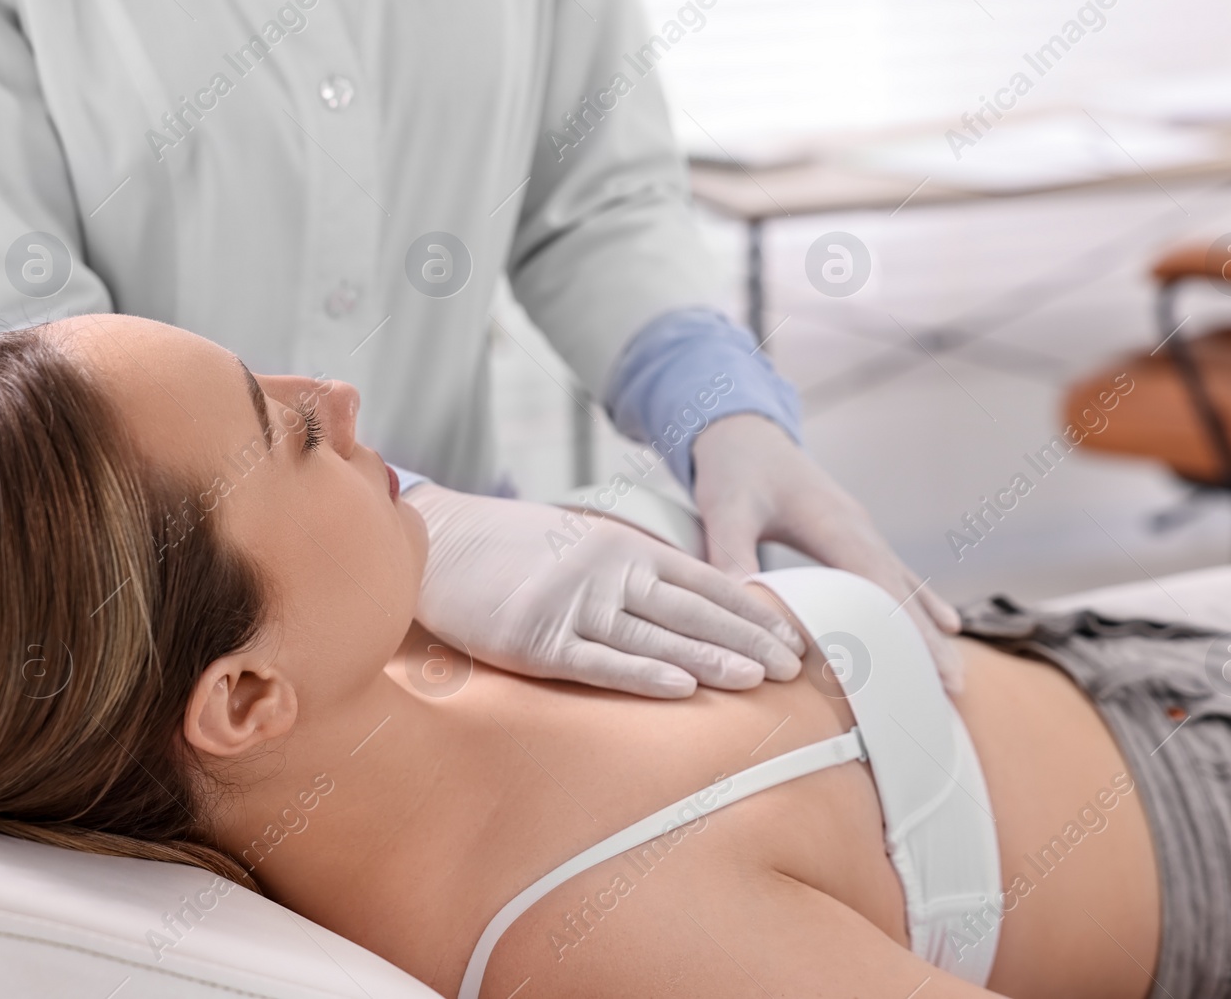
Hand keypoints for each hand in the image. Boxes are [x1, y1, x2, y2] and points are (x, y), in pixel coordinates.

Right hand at [404, 484, 804, 697]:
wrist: (438, 543)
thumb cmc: (511, 548)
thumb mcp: (581, 542)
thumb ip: (630, 569)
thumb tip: (684, 601)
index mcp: (623, 546)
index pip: (704, 582)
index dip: (750, 612)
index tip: (789, 637)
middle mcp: (607, 570)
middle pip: (691, 609)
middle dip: (746, 640)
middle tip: (791, 667)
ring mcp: (573, 604)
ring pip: (655, 635)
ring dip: (709, 658)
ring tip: (755, 680)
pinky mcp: (537, 638)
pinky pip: (598, 661)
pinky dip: (641, 674)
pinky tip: (679, 687)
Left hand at [691, 414, 964, 687]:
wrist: (743, 428)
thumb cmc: (735, 467)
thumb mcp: (725, 508)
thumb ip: (730, 553)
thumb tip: (739, 602)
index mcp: (834, 522)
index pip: (879, 583)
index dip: (906, 626)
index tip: (928, 664)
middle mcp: (857, 527)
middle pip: (902, 589)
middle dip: (928, 637)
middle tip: (953, 687)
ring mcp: (859, 530)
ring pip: (903, 583)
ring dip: (927, 626)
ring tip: (951, 673)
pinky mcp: (852, 534)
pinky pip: (891, 573)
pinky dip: (915, 602)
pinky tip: (942, 625)